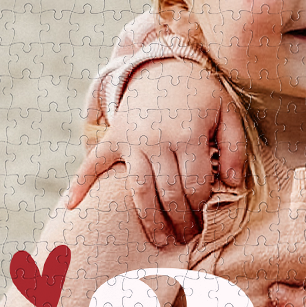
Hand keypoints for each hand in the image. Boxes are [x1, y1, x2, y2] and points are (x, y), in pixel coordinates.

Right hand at [62, 59, 246, 248]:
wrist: (163, 65)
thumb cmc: (200, 94)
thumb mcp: (227, 113)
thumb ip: (234, 148)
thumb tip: (232, 184)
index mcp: (187, 135)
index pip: (194, 186)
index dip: (201, 209)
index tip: (206, 222)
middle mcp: (156, 140)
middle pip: (168, 194)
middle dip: (180, 221)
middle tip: (187, 237)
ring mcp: (131, 140)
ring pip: (139, 190)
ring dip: (150, 220)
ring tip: (161, 241)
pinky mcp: (113, 138)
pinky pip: (93, 163)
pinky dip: (80, 184)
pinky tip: (72, 207)